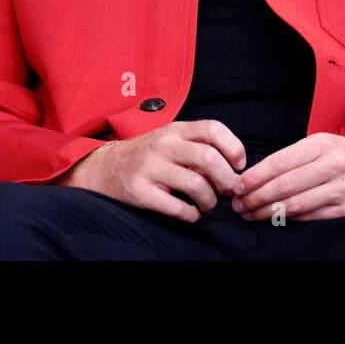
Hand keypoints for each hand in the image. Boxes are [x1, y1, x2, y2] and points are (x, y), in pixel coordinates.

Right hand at [55, 120, 245, 221]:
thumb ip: (198, 145)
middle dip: (227, 180)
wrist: (105, 168)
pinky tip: (191, 213)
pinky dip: (192, 214)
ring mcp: (150, 168)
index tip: (239, 165)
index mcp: (174, 129)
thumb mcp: (170, 139)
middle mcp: (163, 145)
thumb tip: (233, 166)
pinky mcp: (140, 191)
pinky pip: (177, 207)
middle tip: (229, 191)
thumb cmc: (148, 156)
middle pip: (209, 158)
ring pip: (196, 185)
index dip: (233, 147)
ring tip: (207, 204)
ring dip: (210, 201)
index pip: (213, 128)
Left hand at [229, 133, 344, 220]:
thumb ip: (292, 157)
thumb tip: (256, 175)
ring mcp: (342, 188)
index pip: (279, 162)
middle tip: (238, 205)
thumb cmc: (344, 154)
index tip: (237, 186)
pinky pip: (312, 217)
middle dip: (256, 197)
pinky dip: (290, 220)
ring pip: (296, 204)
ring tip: (250, 214)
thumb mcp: (321, 144)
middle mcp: (332, 165)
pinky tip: (275, 220)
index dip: (255, 176)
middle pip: (285, 185)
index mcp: (321, 144)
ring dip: (268, 212)